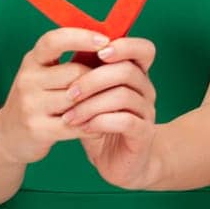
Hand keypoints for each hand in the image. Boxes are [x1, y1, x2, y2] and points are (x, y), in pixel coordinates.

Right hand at [0, 26, 109, 165]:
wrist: (7, 136)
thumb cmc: (37, 99)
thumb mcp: (44, 74)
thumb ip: (70, 61)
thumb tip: (111, 44)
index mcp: (32, 60)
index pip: (54, 40)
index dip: (81, 37)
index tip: (106, 40)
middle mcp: (27, 79)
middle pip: (75, 72)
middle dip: (98, 79)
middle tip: (114, 85)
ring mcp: (30, 105)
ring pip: (78, 99)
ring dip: (98, 103)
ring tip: (111, 105)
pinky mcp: (37, 129)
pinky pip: (76, 125)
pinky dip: (93, 125)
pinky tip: (101, 125)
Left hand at [61, 36, 158, 188]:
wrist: (117, 162)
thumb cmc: (99, 122)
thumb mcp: (90, 95)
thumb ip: (83, 72)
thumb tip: (63, 46)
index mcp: (135, 73)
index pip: (142, 49)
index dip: (123, 46)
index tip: (97, 51)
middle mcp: (145, 89)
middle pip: (126, 70)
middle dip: (92, 79)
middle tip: (69, 93)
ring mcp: (146, 112)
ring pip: (123, 95)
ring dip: (91, 104)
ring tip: (69, 117)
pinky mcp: (143, 134)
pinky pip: (125, 121)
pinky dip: (100, 122)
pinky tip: (84, 128)